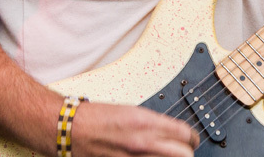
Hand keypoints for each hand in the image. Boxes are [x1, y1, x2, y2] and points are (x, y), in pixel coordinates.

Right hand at [70, 101, 199, 156]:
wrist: (71, 129)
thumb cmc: (97, 117)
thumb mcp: (131, 111)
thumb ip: (153, 124)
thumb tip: (170, 133)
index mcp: (146, 122)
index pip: (185, 134)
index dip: (192, 138)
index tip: (191, 139)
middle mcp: (143, 142)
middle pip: (184, 154)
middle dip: (187, 152)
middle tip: (185, 150)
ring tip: (168, 156)